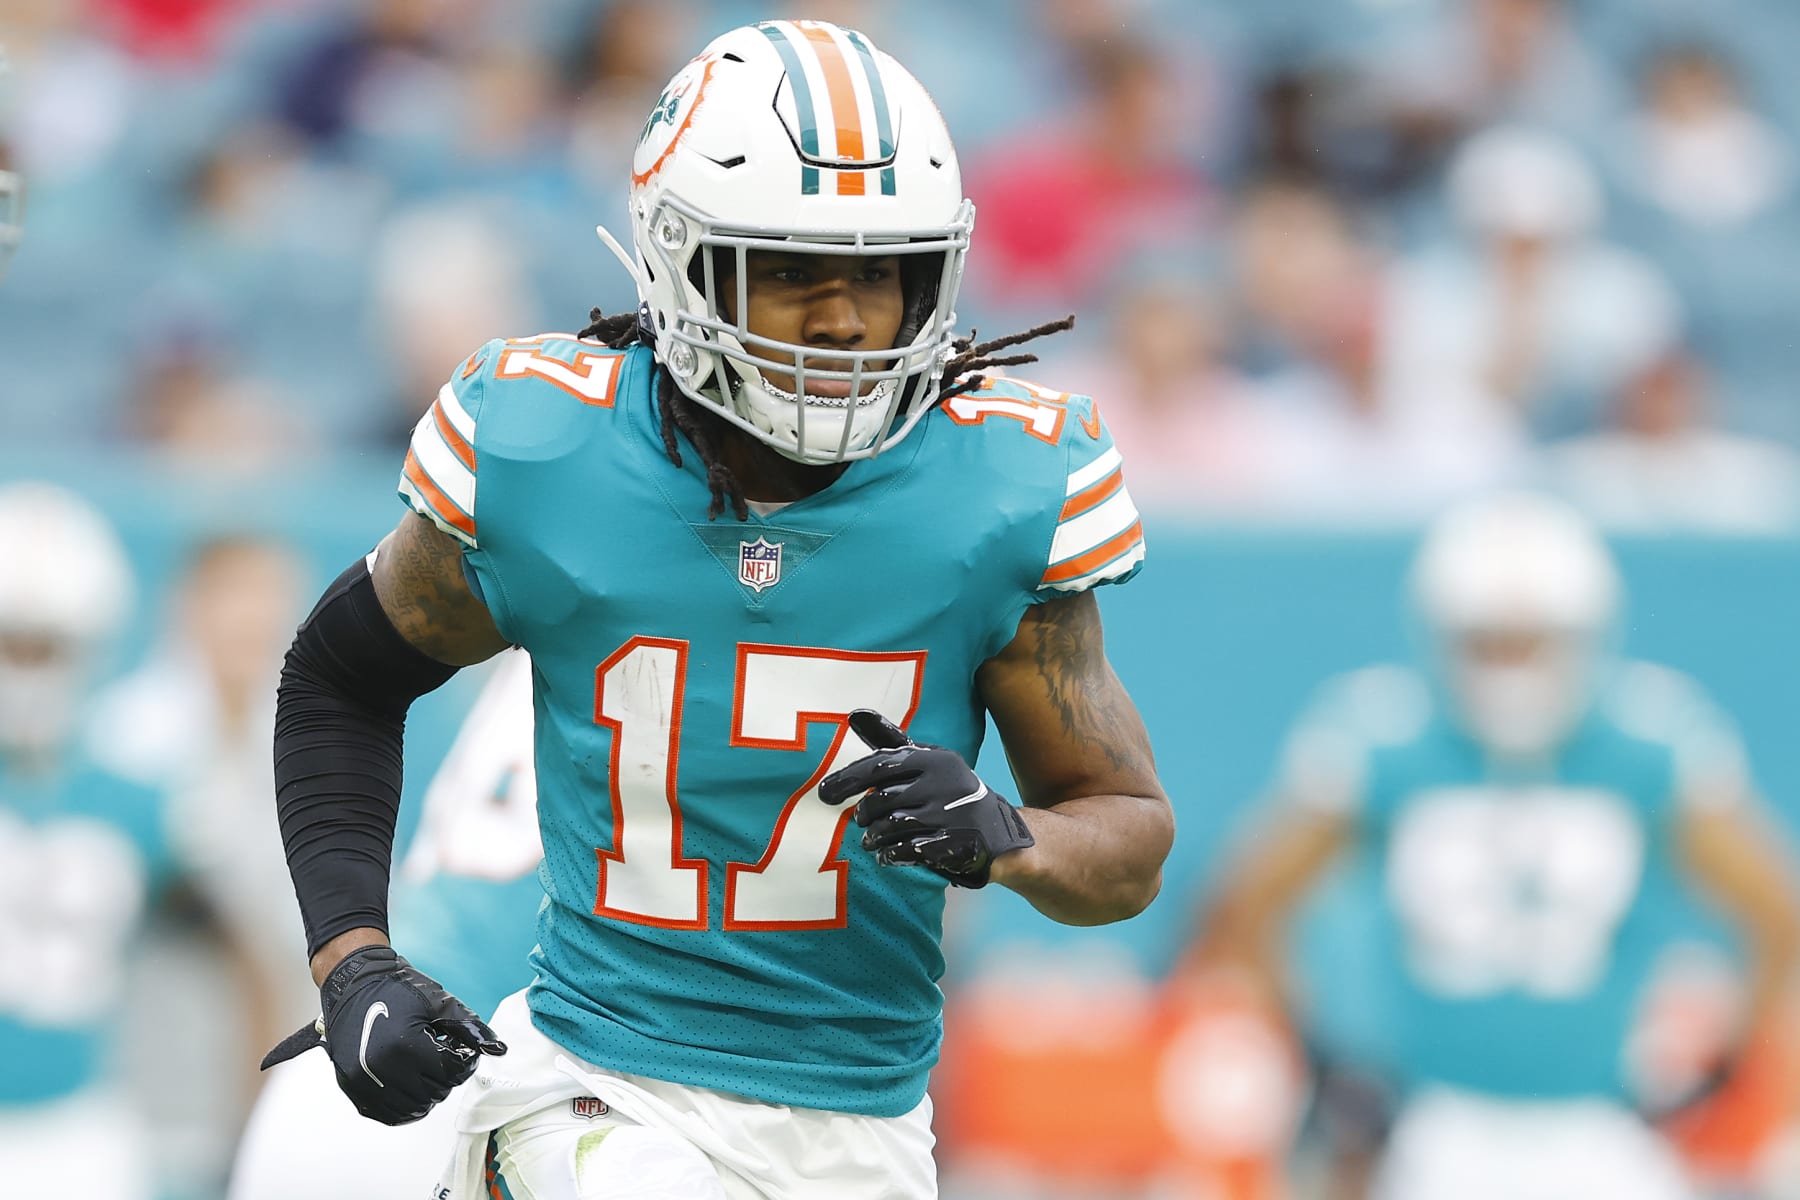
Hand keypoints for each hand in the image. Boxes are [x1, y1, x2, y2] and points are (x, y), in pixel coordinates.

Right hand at [260, 946, 505, 1124]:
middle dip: (446, 1077)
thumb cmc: (395, 989)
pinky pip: (387, 1114)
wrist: (353, 984)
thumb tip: (498, 1049)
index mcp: (405, 1047)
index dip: (463, 1063)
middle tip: (442, 1057)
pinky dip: (405, 1107)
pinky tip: (412, 1088)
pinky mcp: (353, 1089)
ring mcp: (363, 1083)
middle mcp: (381, 1070)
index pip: (451, 1074)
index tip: (460, 1051)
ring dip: (427, 1093)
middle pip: (434, 1093)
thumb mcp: (439, 1003)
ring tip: (426, 1070)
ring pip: (413, 1108)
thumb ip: (471, 1028)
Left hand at [819, 710, 1034, 887]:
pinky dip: (892, 854)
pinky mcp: (955, 845)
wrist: (997, 830)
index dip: (847, 780)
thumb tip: (854, 714)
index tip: (823, 794)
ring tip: (872, 839)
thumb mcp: (925, 761)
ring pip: (892, 827)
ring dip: (875, 837)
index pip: (880, 764)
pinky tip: (887, 854)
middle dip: (865, 814)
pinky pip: (910, 851)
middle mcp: (943, 784)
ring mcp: (951, 816)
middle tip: (861, 821)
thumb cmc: (948, 791)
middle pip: (882, 800)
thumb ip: (889, 741)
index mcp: (934, 759)